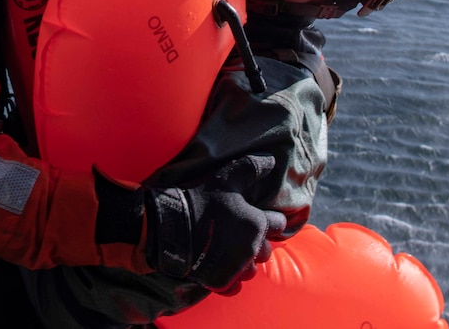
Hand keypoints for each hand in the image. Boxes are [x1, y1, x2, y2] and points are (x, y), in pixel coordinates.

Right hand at [143, 155, 287, 291]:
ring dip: (244, 263)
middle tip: (238, 235)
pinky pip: (235, 287)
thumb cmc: (200, 200)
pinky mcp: (220, 281)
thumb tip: (271, 161)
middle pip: (266, 251)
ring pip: (251, 270)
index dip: (268, 218)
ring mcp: (236, 267)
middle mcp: (251, 248)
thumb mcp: (227, 177)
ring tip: (228, 252)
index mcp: (257, 223)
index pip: (278, 223)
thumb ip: (252, 167)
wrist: (169, 226)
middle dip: (256, 243)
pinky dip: (230, 280)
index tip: (255, 216)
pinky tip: (220, 268)